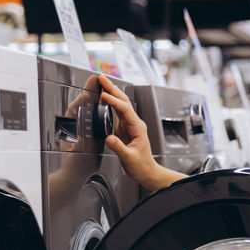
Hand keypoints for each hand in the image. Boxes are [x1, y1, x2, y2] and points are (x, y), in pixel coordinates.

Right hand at [97, 75, 184, 190]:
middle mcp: (135, 124)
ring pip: (120, 105)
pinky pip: (117, 112)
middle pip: (123, 101)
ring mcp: (130, 125)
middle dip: (113, 89)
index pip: (125, 110)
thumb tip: (108, 138)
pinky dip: (110, 104)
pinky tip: (104, 99)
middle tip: (102, 78)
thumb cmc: (141, 166)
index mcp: (138, 128)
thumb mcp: (129, 158)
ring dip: (111, 93)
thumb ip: (118, 147)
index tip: (104, 95)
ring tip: (102, 83)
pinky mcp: (125, 129)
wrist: (147, 172)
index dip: (114, 101)